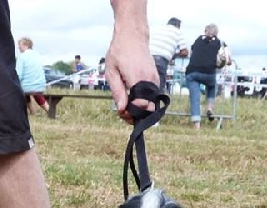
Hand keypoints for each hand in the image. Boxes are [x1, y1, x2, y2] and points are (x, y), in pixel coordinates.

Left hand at [107, 0, 158, 122]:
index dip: (132, 113)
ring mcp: (154, 78)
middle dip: (137, 114)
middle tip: (123, 113)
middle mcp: (150, 79)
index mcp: (138, 78)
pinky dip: (143, 100)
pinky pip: (151, 95)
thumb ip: (118, 92)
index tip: (122, 113)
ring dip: (139, 108)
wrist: (132, 35)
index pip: (142, 105)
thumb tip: (122, 109)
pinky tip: (131, 98)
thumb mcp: (112, 72)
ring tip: (126, 106)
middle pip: (149, 107)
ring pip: (151, 102)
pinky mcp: (155, 78)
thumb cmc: (119, 51)